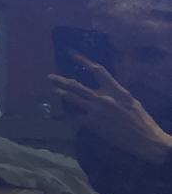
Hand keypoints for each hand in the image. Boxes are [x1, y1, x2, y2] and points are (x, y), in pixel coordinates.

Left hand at [48, 53, 171, 164]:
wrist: (144, 140)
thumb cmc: (141, 120)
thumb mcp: (131, 100)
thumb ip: (116, 91)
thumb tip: (104, 86)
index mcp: (116, 89)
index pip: (97, 70)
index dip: (82, 60)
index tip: (71, 53)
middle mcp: (104, 97)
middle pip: (77, 85)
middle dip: (62, 80)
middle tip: (50, 76)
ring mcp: (96, 110)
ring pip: (72, 98)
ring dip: (60, 93)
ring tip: (52, 88)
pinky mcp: (92, 124)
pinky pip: (75, 117)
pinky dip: (66, 115)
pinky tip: (59, 113)